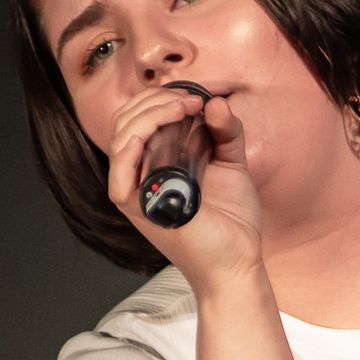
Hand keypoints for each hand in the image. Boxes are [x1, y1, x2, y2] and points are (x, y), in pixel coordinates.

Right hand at [107, 88, 264, 292]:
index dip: (161, 98)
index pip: (139, 117)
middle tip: (191, 100)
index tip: (195, 96)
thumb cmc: (232, 221)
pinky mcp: (139, 210)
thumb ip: (226, 131)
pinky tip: (154, 129)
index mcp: (156, 161)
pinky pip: (120, 171)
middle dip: (155, 100)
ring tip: (184, 108)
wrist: (239, 262)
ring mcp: (137, 192)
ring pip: (121, 137)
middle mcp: (140, 174)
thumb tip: (215, 102)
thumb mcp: (232, 163)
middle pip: (126, 121)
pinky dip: (131, 144)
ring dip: (148, 114)